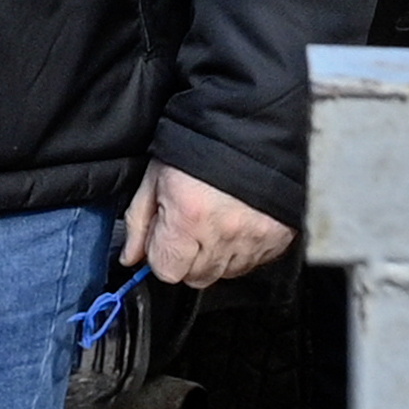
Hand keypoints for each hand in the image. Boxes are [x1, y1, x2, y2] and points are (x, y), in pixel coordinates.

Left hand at [121, 163, 293, 287]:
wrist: (246, 131)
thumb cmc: (196, 150)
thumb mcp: (154, 179)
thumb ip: (139, 223)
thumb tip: (129, 257)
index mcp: (187, 218)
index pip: (167, 270)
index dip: (160, 256)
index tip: (162, 240)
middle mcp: (224, 233)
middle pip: (196, 277)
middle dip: (184, 259)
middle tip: (186, 229)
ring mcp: (255, 239)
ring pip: (225, 274)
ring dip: (213, 257)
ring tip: (211, 223)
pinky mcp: (278, 239)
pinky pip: (253, 264)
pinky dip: (240, 251)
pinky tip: (233, 225)